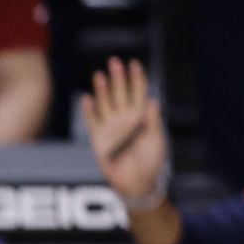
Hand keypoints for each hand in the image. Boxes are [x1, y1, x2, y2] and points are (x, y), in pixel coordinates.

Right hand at [82, 57, 166, 202]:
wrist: (136, 182)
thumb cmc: (150, 162)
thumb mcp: (157, 139)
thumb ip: (153, 119)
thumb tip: (152, 99)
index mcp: (141, 116)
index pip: (139, 92)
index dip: (137, 78)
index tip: (135, 63)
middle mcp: (125, 119)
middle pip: (120, 93)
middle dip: (118, 77)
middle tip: (114, 61)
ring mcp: (111, 128)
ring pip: (105, 103)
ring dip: (102, 89)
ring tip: (99, 75)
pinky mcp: (99, 139)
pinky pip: (92, 121)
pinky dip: (89, 110)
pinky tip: (86, 98)